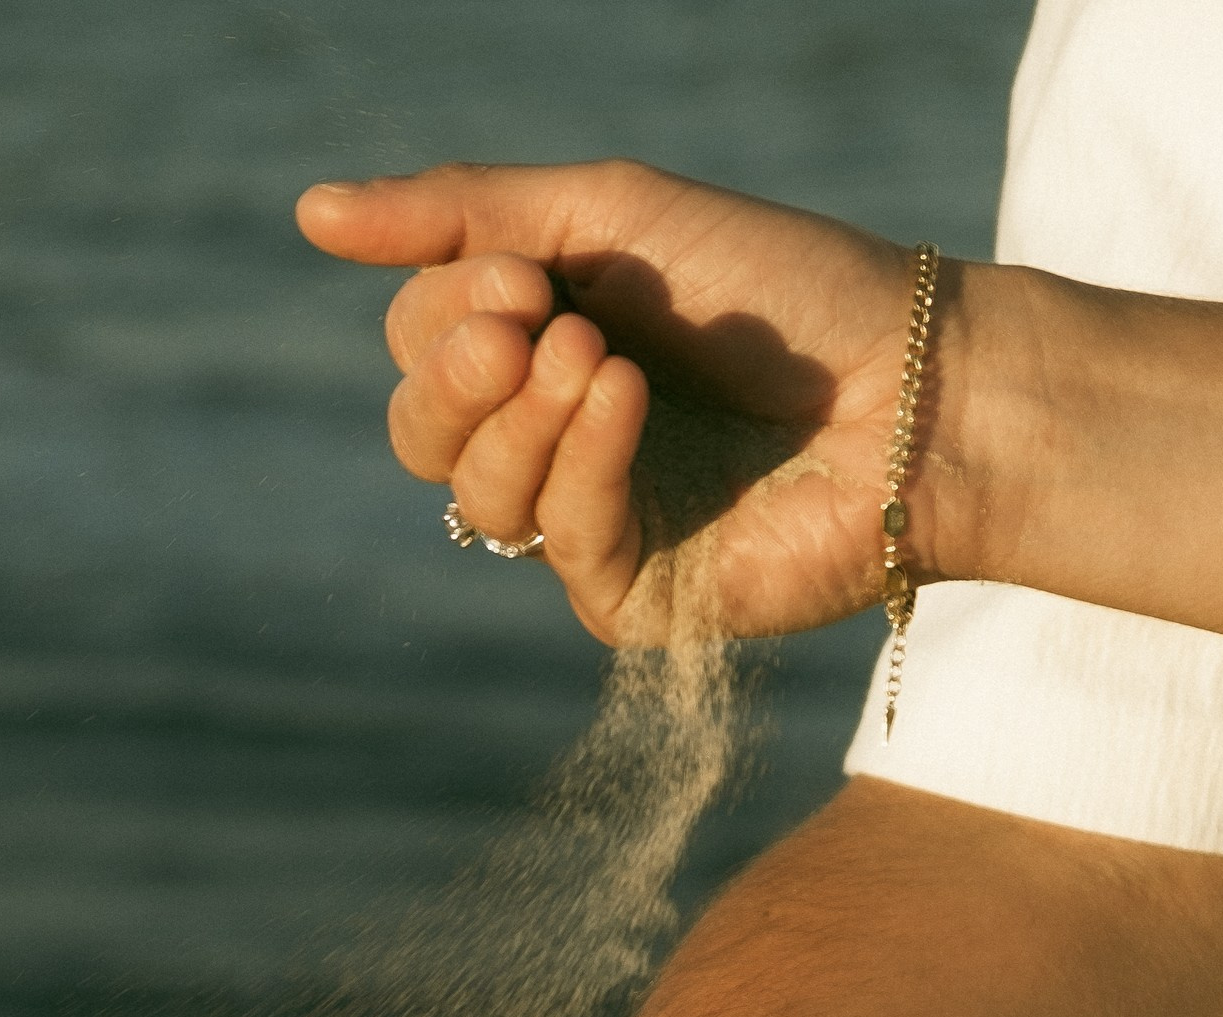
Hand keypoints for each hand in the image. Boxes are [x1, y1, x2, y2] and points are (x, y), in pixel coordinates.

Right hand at [298, 161, 968, 642]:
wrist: (914, 385)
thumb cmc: (778, 287)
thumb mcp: (608, 217)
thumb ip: (461, 215)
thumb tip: (308, 212)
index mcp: (544, 346)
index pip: (423, 342)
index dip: (446, 310)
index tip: (520, 273)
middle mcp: (555, 442)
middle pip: (420, 432)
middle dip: (457, 373)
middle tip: (529, 319)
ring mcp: (588, 528)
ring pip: (473, 495)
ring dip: (523, 417)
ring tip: (600, 357)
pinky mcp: (632, 597)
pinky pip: (556, 540)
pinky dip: (580, 462)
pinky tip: (627, 405)